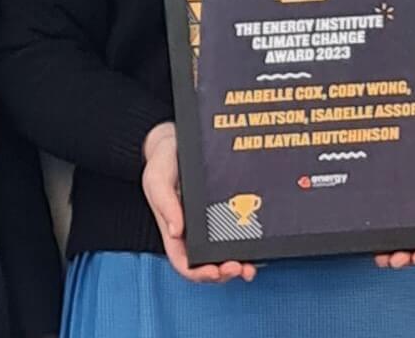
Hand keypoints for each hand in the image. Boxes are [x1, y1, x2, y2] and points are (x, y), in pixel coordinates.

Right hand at [141, 121, 256, 282]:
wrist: (176, 142)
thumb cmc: (163, 161)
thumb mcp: (157, 178)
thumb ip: (164, 203)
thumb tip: (176, 232)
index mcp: (174, 230)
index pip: (183, 262)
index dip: (199, 273)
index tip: (215, 271)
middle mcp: (192, 233)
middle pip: (206, 266)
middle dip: (223, 273)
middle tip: (239, 268)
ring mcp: (209, 227)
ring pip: (222, 257)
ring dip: (236, 267)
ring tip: (249, 267)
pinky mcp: (223, 216)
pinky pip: (235, 238)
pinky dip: (246, 249)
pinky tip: (257, 250)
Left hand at [374, 143, 414, 268]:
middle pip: (413, 243)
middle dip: (408, 257)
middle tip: (401, 259)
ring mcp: (396, 208)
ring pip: (394, 238)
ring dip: (391, 252)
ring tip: (388, 255)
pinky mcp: (378, 200)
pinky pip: (375, 225)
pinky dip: (375, 239)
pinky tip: (375, 245)